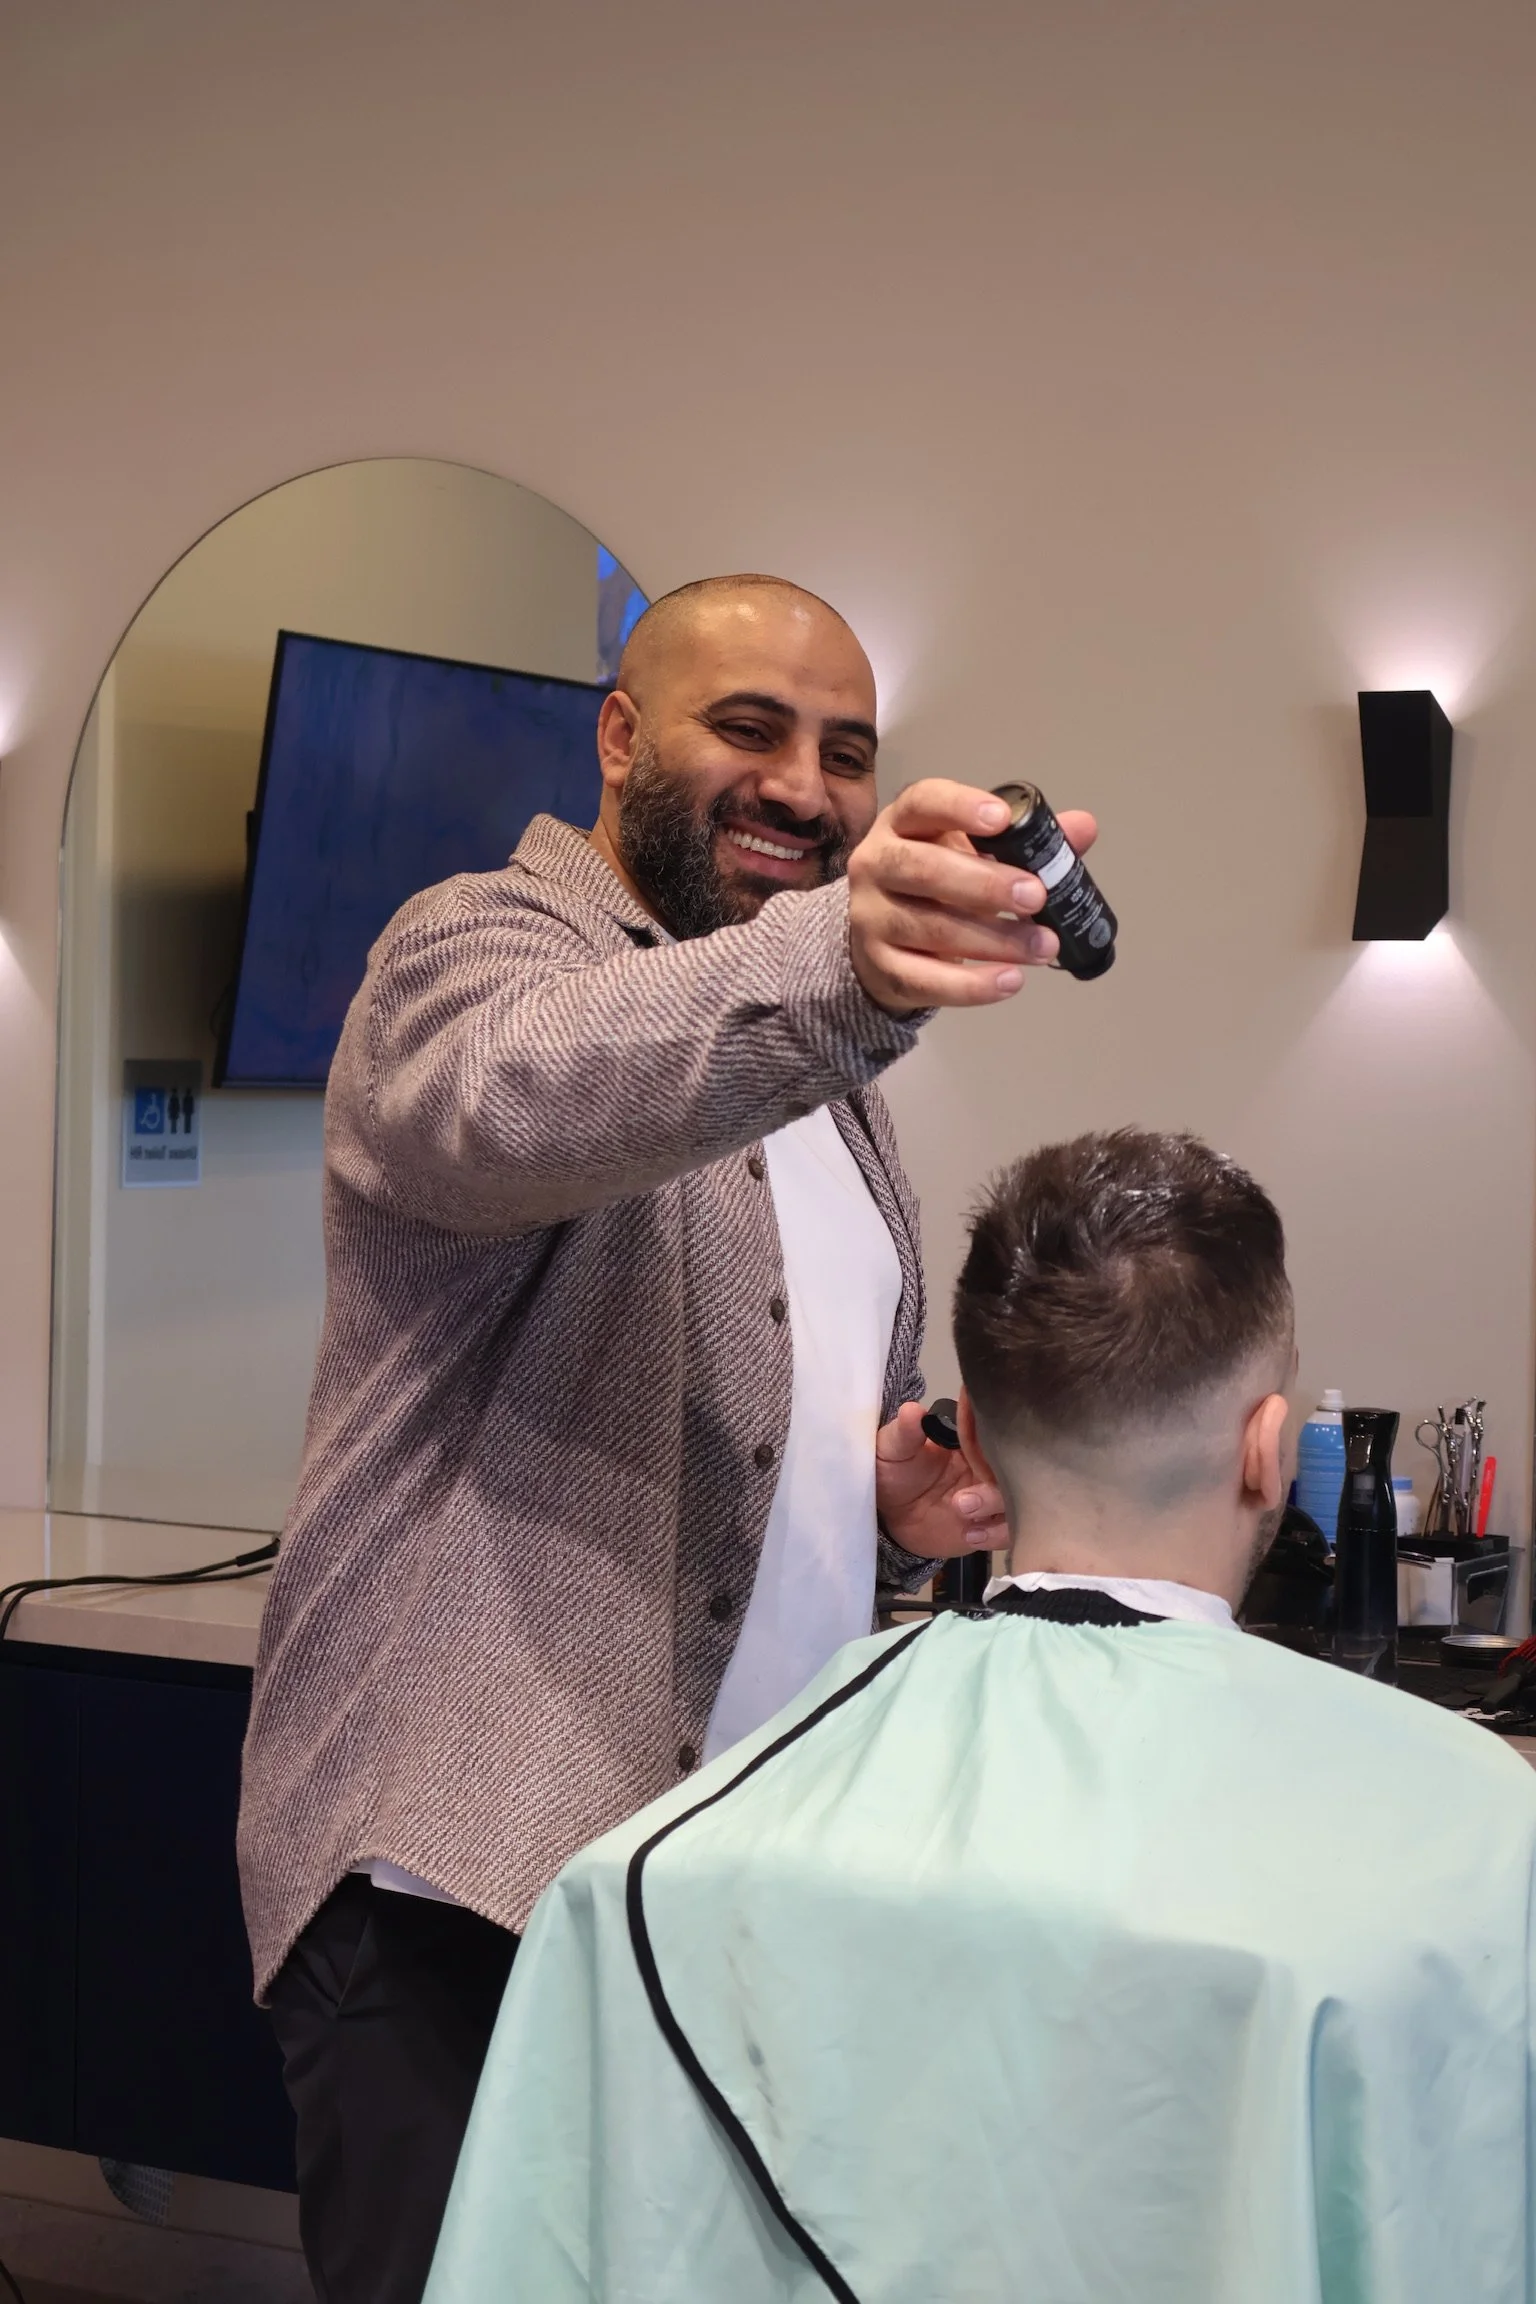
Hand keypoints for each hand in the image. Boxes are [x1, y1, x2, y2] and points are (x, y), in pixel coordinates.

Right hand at [847, 779, 1098, 1015]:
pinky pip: (924, 979)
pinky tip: (1011, 981)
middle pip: (923, 869)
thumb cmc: (937, 886)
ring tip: (1044, 947)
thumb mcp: (974, 854)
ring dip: (994, 941)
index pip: (922, 802)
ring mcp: (870, 918)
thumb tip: (1083, 828)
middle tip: (1037, 897)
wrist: (883, 941)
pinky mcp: (878, 968)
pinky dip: (970, 986)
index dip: (959, 807)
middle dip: (985, 884)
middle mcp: (876, 864)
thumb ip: (1027, 841)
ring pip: (930, 928)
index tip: (1002, 819)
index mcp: (903, 824)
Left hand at [875, 1401, 1008, 1561]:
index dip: (992, 1431)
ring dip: (995, 1504)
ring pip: (1019, 1496)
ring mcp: (996, 1494)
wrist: (895, 1519)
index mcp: (973, 1437)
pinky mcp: (996, 1524)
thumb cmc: (896, 1473)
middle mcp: (991, 1464)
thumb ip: (905, 1432)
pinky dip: (996, 1533)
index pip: (996, 1426)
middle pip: (1016, 1462)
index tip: (971, 1445)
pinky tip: (970, 1534)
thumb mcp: (893, 1448)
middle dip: (996, 1474)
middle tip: (965, 1492)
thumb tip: (912, 1410)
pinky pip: (1012, 1529)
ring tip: (962, 1508)